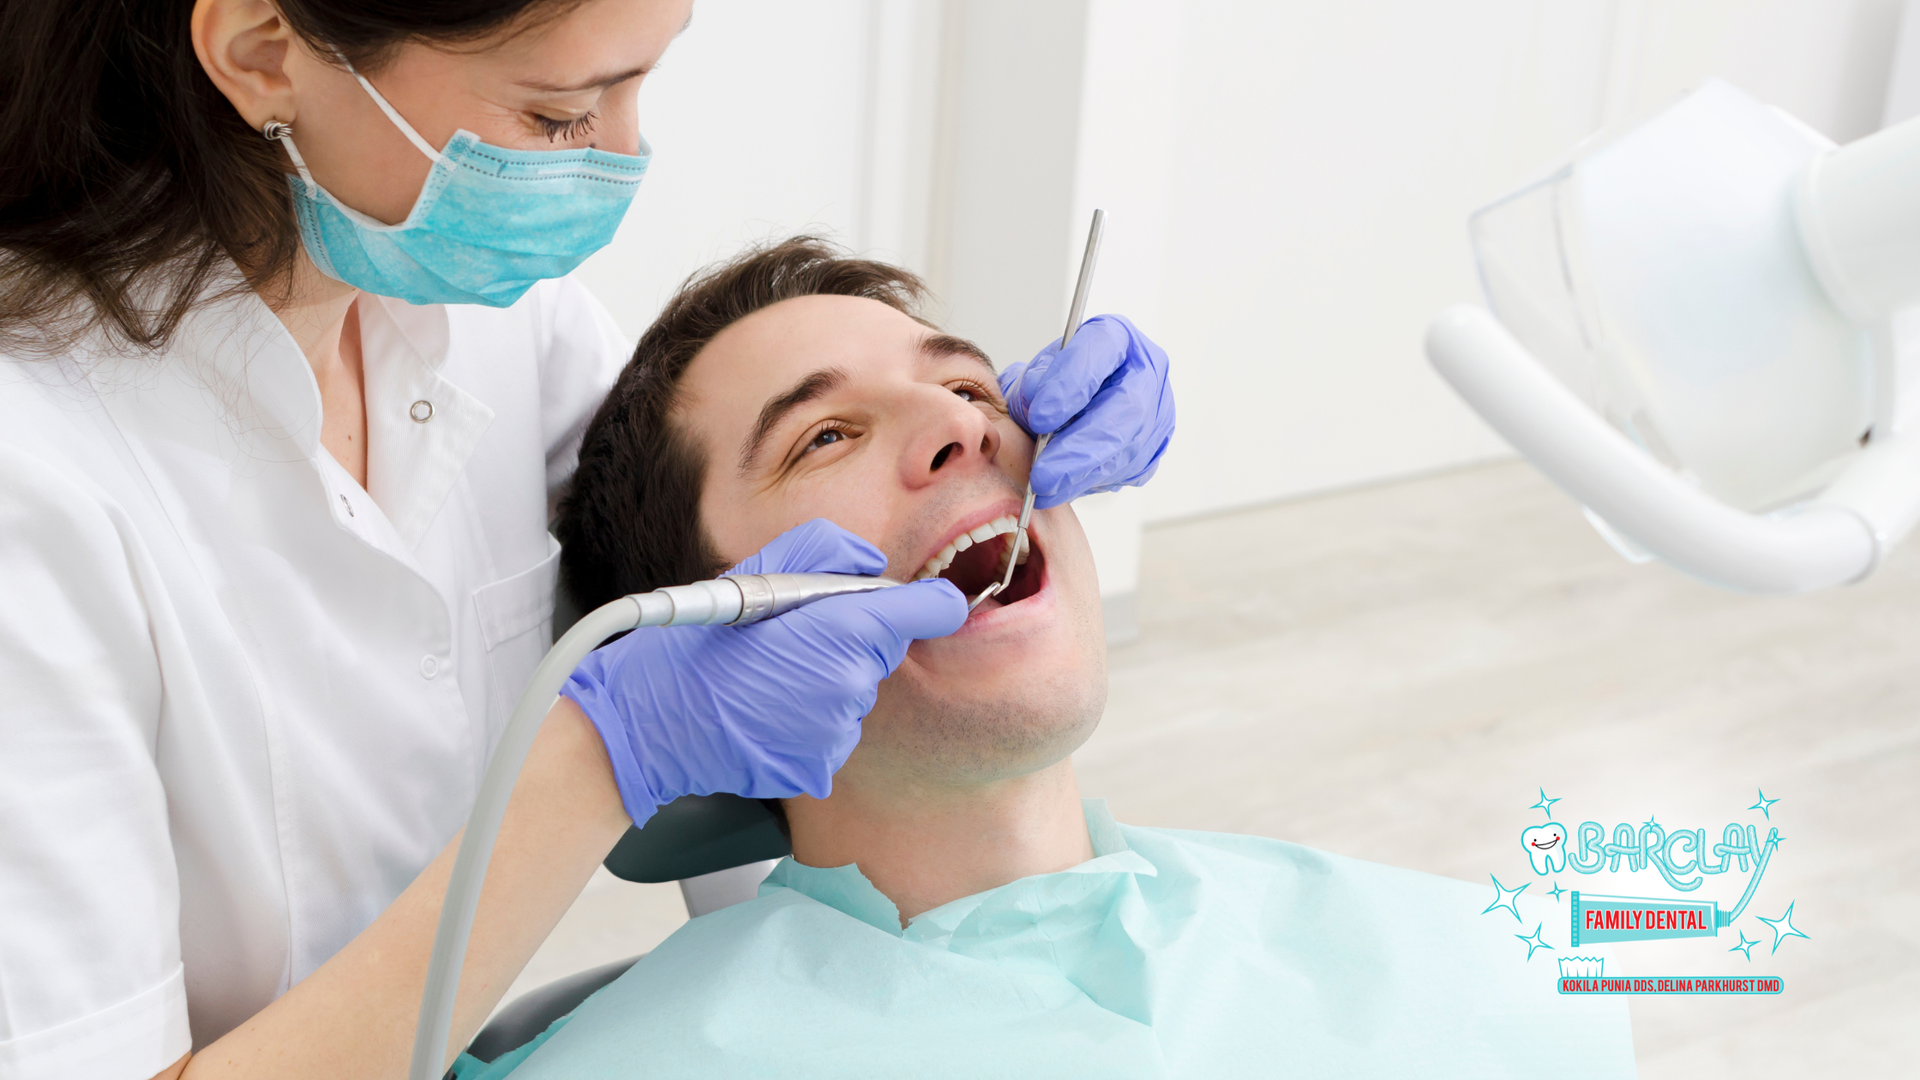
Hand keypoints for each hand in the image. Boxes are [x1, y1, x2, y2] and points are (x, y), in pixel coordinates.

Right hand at [562, 519, 965, 824]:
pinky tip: (768, 711)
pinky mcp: (820, 766)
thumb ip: (826, 552)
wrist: (652, 721)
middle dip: (852, 640)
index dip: (930, 605)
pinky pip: (833, 732)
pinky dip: (809, 721)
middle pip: (881, 652)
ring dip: (827, 683)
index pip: (921, 613)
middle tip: (793, 637)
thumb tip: (873, 565)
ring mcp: (835, 732)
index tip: (934, 602)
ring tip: (769, 677)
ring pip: (855, 694)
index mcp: (839, 630)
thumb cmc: (698, 643)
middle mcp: (848, 685)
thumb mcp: (755, 573)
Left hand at [998, 314, 1173, 508]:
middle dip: (1079, 448)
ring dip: (1082, 474)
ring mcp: (1158, 411)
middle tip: (1042, 475)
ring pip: (1128, 448)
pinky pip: (1128, 470)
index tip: (1039, 416)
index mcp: (1116, 337)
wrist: (1071, 405)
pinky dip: (1092, 482)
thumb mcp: (1034, 375)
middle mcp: (1146, 371)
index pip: (1100, 352)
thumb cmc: (1054, 384)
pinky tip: (1065, 487)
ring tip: (1045, 489)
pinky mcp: (1155, 447)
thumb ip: (1031, 385)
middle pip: (1125, 410)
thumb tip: (1034, 405)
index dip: (1070, 385)